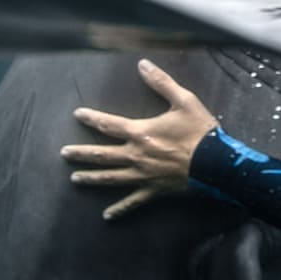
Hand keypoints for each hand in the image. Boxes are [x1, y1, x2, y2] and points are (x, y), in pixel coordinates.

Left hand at [61, 58, 217, 219]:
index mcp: (140, 132)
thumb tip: (143, 64)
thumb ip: (162, 82)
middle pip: (101, 154)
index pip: (108, 124)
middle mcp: (135, 155)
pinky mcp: (153, 191)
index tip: (77, 114)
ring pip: (110, 178)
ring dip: (91, 178)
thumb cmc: (200, 131)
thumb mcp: (184, 100)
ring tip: (74, 178)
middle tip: (64, 153)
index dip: (91, 118)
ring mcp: (142, 176)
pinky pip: (132, 201)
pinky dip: (119, 209)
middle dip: (81, 153)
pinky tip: (107, 215)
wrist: (217, 163)